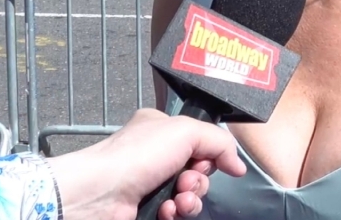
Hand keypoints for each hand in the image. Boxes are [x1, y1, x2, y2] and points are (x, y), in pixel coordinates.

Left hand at [47, 109, 245, 219]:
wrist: (102, 193)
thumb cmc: (138, 155)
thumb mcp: (186, 131)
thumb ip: (219, 141)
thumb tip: (238, 165)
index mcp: (160, 129)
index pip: (199, 141)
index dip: (207, 154)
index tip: (202, 160)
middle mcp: (155, 155)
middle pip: (198, 171)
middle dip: (199, 180)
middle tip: (186, 182)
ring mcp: (150, 184)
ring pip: (189, 194)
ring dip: (190, 199)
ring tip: (178, 201)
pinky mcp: (148, 209)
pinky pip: (176, 213)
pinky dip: (176, 214)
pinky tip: (166, 212)